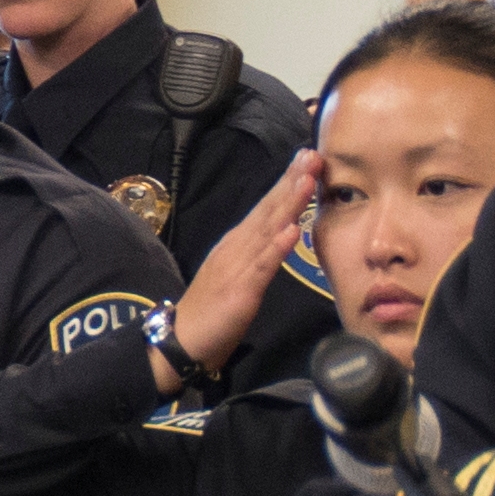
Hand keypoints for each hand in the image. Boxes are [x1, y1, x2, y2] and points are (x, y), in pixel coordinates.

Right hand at [152, 150, 318, 396]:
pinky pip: (263, 266)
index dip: (287, 183)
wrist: (182, 341)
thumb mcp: (237, 274)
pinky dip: (278, 247)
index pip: (266, 207)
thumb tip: (280, 234)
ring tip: (307, 180)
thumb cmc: (211, 311)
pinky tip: (293, 229)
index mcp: (237, 243)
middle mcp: (237, 247)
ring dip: (289, 204)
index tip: (306, 158)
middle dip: (292, 182)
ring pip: (268, 230)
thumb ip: (256, 254)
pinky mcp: (241, 290)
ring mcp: (238, 266)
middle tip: (313, 154)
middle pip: (269, 210)